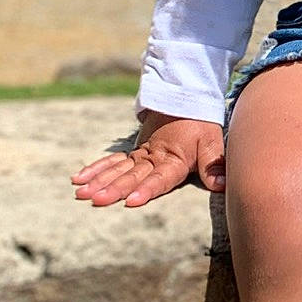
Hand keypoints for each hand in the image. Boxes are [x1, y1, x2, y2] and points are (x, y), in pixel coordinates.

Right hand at [70, 110, 225, 207]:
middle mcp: (153, 158)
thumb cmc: (200, 124)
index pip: (158, 178)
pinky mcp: (134, 152)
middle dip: (113, 189)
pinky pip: (112, 160)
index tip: (130, 202)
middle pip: (131, 176)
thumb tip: (223, 185)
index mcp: (172, 159)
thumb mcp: (212, 142)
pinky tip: (79, 179)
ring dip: (99, 181)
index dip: (145, 190)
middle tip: (96, 200)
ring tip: (82, 193)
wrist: (186, 99)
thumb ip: (213, 165)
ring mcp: (141, 154)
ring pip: (117, 169)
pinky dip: (96, 168)